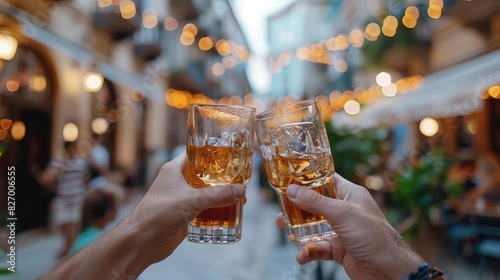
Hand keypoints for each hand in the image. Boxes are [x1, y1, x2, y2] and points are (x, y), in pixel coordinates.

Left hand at [41, 153, 245, 278]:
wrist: (141, 243)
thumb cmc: (158, 214)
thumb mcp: (192, 200)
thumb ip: (218, 195)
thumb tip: (241, 191)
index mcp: (174, 170)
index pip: (196, 154)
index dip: (213, 153)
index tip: (231, 154)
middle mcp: (177, 182)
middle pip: (205, 175)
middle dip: (223, 178)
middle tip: (241, 179)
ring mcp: (180, 199)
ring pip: (206, 193)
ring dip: (222, 196)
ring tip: (241, 198)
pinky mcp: (183, 215)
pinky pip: (204, 210)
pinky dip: (216, 211)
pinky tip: (230, 214)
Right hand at [276, 174, 423, 279]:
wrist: (389, 271)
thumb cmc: (375, 237)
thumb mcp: (342, 214)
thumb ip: (315, 202)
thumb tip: (292, 190)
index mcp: (351, 194)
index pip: (326, 179)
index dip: (309, 178)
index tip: (290, 178)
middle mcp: (346, 210)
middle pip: (316, 204)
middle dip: (297, 206)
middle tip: (281, 206)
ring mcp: (342, 230)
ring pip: (314, 226)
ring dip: (299, 229)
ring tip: (282, 227)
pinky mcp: (340, 249)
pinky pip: (319, 247)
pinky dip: (308, 251)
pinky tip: (301, 255)